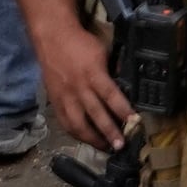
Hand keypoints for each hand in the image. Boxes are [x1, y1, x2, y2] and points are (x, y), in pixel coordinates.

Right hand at [40, 22, 131, 149]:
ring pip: (77, 124)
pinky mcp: (54, 101)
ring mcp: (64, 97)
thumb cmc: (81, 44)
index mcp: (93, 74)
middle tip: (120, 145)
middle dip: (109, 132)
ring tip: (104, 147)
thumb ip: (111, 72)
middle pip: (95, 115)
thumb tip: (124, 87)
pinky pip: (64, 122)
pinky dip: (75, 133)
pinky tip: (85, 139)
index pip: (111, 96)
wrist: (52, 39)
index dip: (123, 111)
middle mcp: (78, 88)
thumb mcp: (103, 53)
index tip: (134, 123)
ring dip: (92, 138)